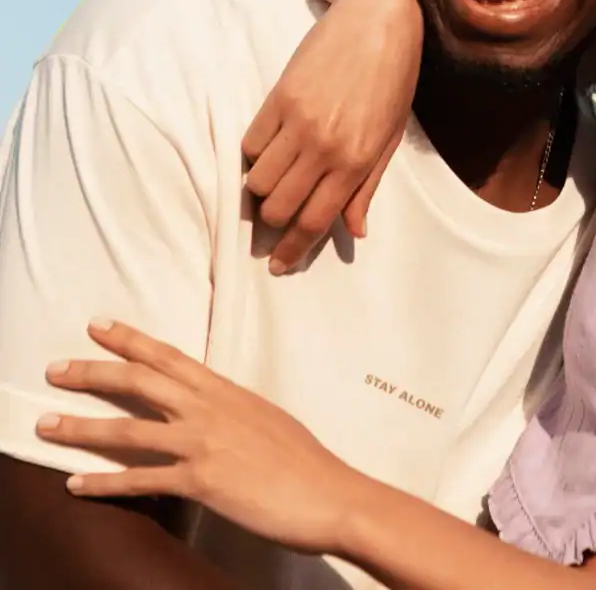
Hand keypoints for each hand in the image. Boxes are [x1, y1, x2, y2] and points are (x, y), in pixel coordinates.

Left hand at [38, 320, 366, 555]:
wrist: (327, 492)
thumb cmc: (304, 460)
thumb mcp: (266, 419)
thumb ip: (232, 412)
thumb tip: (211, 412)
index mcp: (228, 392)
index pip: (171, 356)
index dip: (132, 340)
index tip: (100, 326)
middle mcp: (210, 410)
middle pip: (141, 382)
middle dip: (94, 372)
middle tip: (56, 367)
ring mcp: (203, 444)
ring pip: (129, 429)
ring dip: (81, 427)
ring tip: (45, 425)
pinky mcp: (200, 482)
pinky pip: (140, 481)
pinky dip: (103, 482)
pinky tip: (75, 484)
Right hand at [242, 0, 422, 271]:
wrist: (378, 22)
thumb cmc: (392, 80)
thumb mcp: (389, 137)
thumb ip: (367, 186)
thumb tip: (354, 231)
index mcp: (357, 161)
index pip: (315, 220)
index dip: (294, 249)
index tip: (279, 264)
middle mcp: (326, 147)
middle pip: (280, 207)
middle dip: (272, 226)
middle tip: (270, 228)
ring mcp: (299, 123)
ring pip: (258, 181)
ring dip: (260, 192)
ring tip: (270, 187)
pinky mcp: (278, 99)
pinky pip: (251, 145)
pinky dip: (254, 158)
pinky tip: (267, 153)